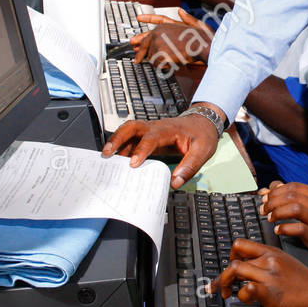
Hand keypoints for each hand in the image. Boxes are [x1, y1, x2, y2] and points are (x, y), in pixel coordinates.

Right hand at [102, 111, 221, 187]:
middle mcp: (155, 127)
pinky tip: (114, 161)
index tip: (133, 164)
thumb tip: (175, 183)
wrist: (202, 123)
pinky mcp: (147, 137)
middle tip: (107, 153)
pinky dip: (120, 148)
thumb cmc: (201, 136)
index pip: (151, 137)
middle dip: (118, 138)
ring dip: (115, 142)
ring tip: (104, 157)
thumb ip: (189, 167)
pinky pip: (130, 139)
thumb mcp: (202, 151)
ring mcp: (149, 131)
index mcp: (169, 130)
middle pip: (132, 127)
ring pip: (128, 131)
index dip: (141, 150)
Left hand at [130, 10, 212, 64]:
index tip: (137, 23)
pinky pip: (157, 63)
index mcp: (168, 25)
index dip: (145, 23)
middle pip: (145, 43)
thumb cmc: (203, 38)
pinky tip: (169, 66)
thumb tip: (181, 11)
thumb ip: (187, 18)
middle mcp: (160, 32)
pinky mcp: (160, 52)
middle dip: (140, 52)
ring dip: (158, 61)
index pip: (153, 23)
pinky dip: (162, 67)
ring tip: (167, 62)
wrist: (203, 46)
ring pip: (151, 56)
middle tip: (136, 59)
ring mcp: (159, 42)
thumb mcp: (197, 24)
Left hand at [210, 238, 307, 306]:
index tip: (229, 268)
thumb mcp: (288, 265)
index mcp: (273, 252)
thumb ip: (270, 264)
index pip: (241, 244)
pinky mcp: (271, 292)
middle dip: (223, 273)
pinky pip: (246, 289)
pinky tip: (247, 300)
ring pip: (235, 270)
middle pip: (234, 257)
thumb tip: (252, 273)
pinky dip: (241, 296)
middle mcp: (270, 260)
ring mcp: (270, 275)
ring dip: (226, 283)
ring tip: (228, 294)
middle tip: (221, 286)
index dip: (230, 256)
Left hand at [260, 182, 307, 269]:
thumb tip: (267, 190)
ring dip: (277, 212)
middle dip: (273, 201)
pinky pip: (298, 228)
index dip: (275, 191)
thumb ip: (291, 198)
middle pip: (292, 195)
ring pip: (295, 208)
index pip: (293, 186)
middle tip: (264, 210)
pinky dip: (284, 228)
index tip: (265, 199)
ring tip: (270, 218)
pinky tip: (277, 230)